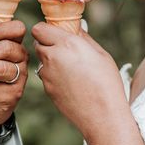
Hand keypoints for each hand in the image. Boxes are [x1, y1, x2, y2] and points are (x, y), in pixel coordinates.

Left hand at [32, 22, 126, 138]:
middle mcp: (52, 57)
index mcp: (67, 44)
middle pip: (38, 43)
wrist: (103, 115)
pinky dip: (53, 76)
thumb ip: (84, 38)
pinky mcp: (47, 89)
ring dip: (50, 60)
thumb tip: (76, 28)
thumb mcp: (101, 54)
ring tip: (71, 69)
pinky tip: (71, 83)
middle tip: (64, 50)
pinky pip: (46, 76)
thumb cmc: (107, 83)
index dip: (46, 30)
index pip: (39, 28)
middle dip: (48, 44)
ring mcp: (47, 74)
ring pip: (41, 61)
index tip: (56, 33)